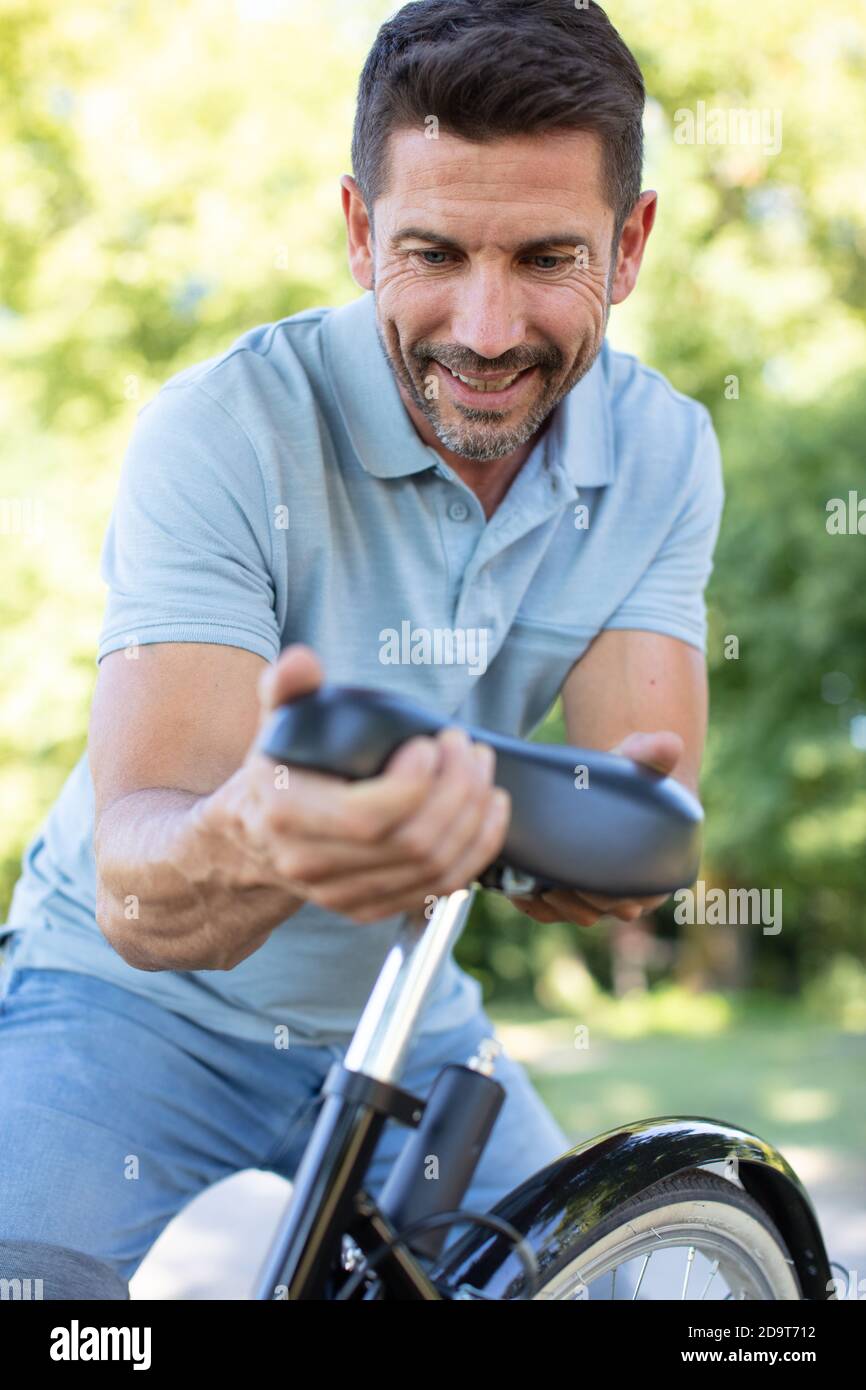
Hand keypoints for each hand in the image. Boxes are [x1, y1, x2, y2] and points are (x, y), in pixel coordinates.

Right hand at [199, 644, 511, 923]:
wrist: (254, 837)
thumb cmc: (279, 768)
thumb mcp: (277, 722)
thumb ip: (289, 687)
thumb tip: (302, 660)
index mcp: (287, 814)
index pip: (366, 817)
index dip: (414, 785)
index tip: (432, 744)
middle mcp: (312, 864)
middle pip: (411, 843)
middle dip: (457, 791)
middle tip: (468, 748)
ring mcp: (343, 895)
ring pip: (433, 867)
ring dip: (473, 816)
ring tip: (481, 770)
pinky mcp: (370, 908)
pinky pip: (440, 887)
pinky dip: (477, 848)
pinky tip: (489, 809)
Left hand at [508, 730, 684, 926]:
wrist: (612, 781)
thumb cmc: (632, 774)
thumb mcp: (641, 759)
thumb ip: (654, 752)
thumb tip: (668, 743)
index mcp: (655, 872)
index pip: (636, 898)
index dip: (614, 897)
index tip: (591, 881)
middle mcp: (627, 891)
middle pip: (601, 910)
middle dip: (577, 902)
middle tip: (554, 885)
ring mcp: (596, 896)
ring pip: (574, 914)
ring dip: (552, 906)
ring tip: (533, 887)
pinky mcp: (569, 893)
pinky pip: (551, 910)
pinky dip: (533, 905)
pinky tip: (516, 890)